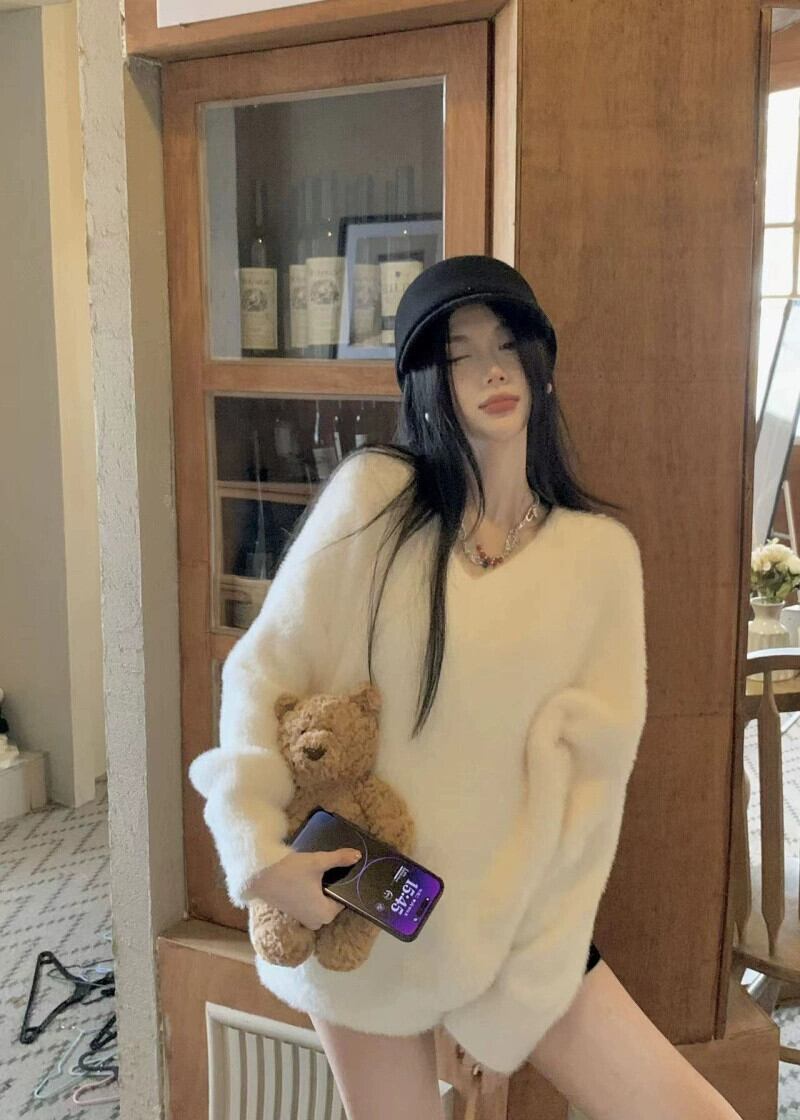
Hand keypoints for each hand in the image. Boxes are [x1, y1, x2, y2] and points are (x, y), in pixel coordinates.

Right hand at [246, 848, 361, 930]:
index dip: (345, 883)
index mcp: (326, 914)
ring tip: (321, 870)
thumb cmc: (290, 871)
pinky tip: (311, 877)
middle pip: (333, 900)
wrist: (259, 876)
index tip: (346, 869)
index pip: (345, 898)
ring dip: (323, 887)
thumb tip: (358, 856)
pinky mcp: (296, 913)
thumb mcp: (317, 862)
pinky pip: (312, 903)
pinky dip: (313, 892)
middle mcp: (317, 921)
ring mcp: (305, 919)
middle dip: (334, 885)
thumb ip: (339, 859)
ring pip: (322, 901)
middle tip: (333, 867)